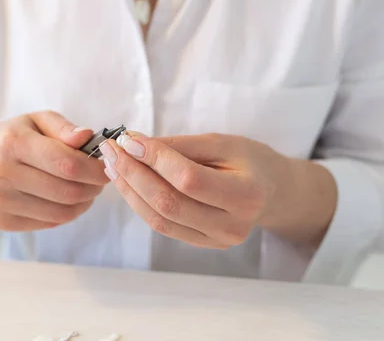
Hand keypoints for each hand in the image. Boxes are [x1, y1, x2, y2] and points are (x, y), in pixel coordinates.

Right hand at [0, 111, 108, 231]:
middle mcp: (0, 173)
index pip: (67, 164)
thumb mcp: (36, 121)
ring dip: (83, 203)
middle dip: (93, 188)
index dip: (95, 170)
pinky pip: (48, 224)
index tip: (107, 168)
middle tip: (99, 181)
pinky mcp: (0, 221)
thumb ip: (63, 127)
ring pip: (61, 213)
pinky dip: (66, 214)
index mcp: (12, 143)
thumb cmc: (12, 138)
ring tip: (86, 190)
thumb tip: (86, 137)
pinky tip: (66, 200)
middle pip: (67, 192)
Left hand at [99, 133, 335, 248]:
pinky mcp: (202, 244)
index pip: (189, 179)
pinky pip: (163, 226)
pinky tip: (127, 182)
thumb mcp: (223, 142)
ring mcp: (217, 240)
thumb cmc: (250, 160)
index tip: (128, 139)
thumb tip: (135, 144)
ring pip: (160, 219)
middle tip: (111, 150)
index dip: (154, 159)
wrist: (271, 191)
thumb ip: (181, 146)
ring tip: (112, 165)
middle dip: (133, 174)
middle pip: (169, 203)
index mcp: (246, 194)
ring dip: (129, 190)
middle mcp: (232, 225)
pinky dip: (139, 203)